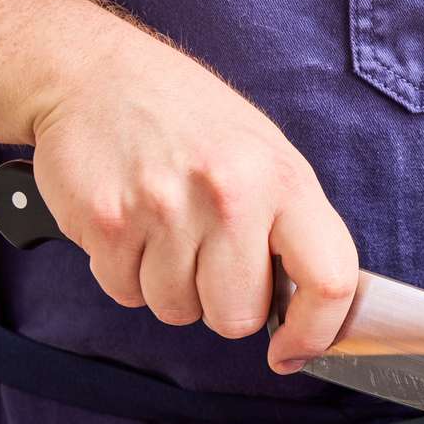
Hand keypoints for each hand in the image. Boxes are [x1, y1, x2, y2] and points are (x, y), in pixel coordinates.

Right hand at [27, 31, 353, 371]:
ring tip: (165, 227)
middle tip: (209, 255)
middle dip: (222, 303)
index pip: (329, 281)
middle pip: (237, 318)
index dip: (316, 333)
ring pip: (176, 311)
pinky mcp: (107, 222)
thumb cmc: (189, 120)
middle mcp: (229, 194)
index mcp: (283, 180)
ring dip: (169, 285)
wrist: (94, 72)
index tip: (294, 350)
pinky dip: (125, 271)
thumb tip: (308, 314)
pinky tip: (131, 222)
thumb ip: (291, 230)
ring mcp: (164, 209)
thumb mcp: (266, 156)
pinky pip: (125, 292)